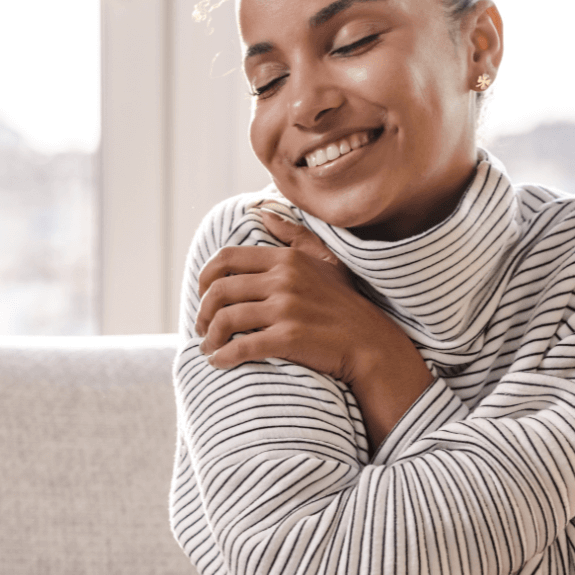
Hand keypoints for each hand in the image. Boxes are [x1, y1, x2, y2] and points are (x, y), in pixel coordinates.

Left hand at [197, 205, 382, 380]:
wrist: (372, 344)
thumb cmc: (347, 305)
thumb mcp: (325, 261)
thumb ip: (294, 236)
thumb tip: (264, 212)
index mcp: (287, 259)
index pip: (226, 259)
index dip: (205, 278)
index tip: (203, 295)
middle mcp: (284, 280)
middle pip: (219, 291)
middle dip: (202, 312)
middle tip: (202, 327)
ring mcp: (286, 309)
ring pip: (225, 320)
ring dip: (209, 337)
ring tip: (208, 347)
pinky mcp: (288, 337)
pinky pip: (241, 346)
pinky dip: (223, 357)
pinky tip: (219, 362)